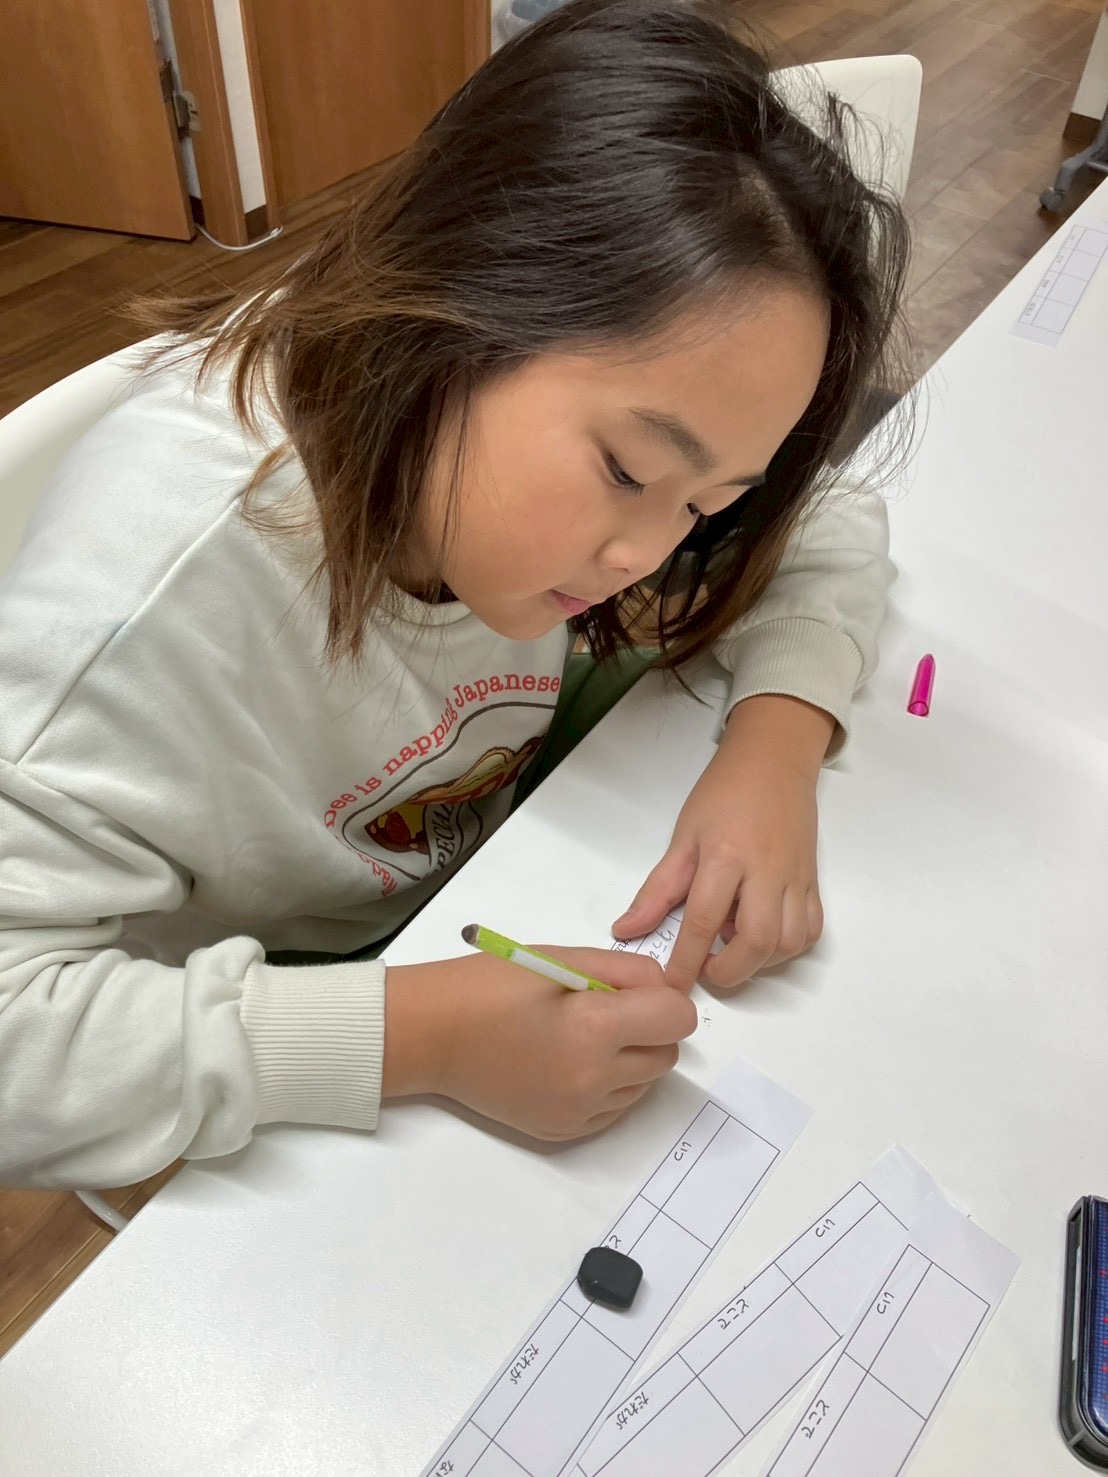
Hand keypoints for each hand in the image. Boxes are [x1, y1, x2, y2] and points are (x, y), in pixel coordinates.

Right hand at [383, 947, 696, 1140]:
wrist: (433, 1035)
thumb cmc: (492, 985)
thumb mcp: (563, 958)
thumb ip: (627, 972)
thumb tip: (666, 990)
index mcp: (595, 1027)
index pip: (678, 1019)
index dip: (663, 999)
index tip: (634, 991)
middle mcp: (594, 1078)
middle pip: (668, 1055)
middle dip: (651, 1029)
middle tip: (607, 1010)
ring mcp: (580, 1112)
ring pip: (645, 1084)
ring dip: (631, 1059)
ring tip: (582, 1036)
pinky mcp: (565, 1131)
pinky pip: (616, 1108)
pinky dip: (607, 1085)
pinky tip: (569, 1061)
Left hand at [612, 695, 832, 990]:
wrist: (773, 761)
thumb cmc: (724, 793)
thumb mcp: (683, 837)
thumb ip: (658, 889)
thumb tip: (627, 929)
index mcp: (726, 857)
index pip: (704, 921)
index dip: (686, 961)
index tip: (672, 986)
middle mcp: (767, 871)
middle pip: (757, 940)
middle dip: (729, 971)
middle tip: (706, 970)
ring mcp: (796, 878)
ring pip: (789, 942)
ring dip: (760, 961)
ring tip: (733, 946)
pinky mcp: (814, 881)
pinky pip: (810, 930)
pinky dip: (787, 947)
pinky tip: (763, 938)